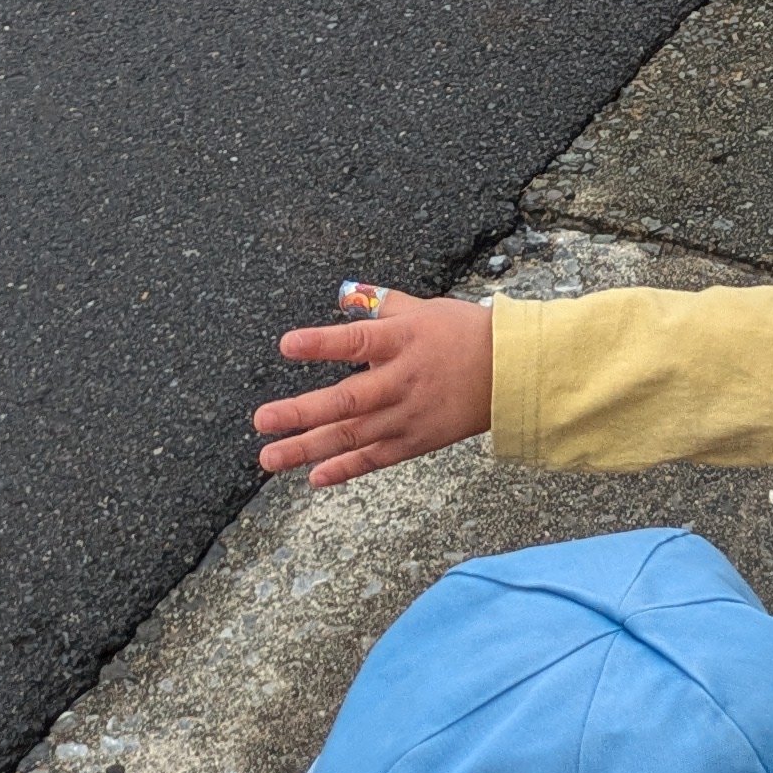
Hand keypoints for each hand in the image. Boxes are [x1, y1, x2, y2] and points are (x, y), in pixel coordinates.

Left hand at [255, 292, 494, 486]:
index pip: (356, 341)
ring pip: (353, 435)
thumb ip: (381, 304)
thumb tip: (345, 294)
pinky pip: (375, 459)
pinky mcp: (416, 441)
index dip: (321, 343)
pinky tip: (313, 477)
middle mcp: (402, 380)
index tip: (286, 345)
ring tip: (269, 457)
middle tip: (262, 420)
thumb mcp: (424, 309)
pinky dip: (345, 469)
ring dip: (308, 447)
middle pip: (347, 400)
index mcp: (403, 340)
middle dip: (300, 412)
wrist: (510, 372)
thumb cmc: (464, 334)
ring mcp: (408, 415)